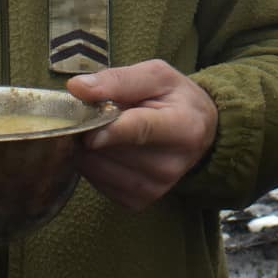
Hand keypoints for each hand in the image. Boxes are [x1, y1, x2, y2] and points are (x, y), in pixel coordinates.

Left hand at [66, 60, 218, 209]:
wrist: (199, 131)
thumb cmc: (176, 99)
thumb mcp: (157, 75)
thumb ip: (119, 80)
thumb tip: (78, 88)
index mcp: (184, 128)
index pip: (140, 130)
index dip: (110, 131)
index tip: (87, 131)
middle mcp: (171, 165)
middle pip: (113, 150)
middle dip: (93, 130)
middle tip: (97, 112)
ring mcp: (155, 188)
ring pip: (98, 168)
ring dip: (89, 147)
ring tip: (105, 129)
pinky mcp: (138, 201)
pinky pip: (97, 182)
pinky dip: (94, 164)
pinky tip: (108, 148)